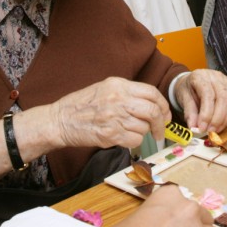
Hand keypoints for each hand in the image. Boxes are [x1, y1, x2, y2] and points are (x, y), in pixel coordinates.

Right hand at [51, 77, 170, 148]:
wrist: (61, 120)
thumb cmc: (81, 105)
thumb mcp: (105, 88)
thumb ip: (127, 92)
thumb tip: (150, 102)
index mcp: (119, 85)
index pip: (152, 93)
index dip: (163, 105)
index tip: (165, 114)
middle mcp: (119, 99)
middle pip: (153, 111)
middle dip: (161, 122)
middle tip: (160, 129)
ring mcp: (115, 117)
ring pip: (144, 127)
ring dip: (143, 132)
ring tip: (131, 131)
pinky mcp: (111, 135)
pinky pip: (135, 140)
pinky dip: (134, 141)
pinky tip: (124, 137)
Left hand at [173, 69, 226, 133]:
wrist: (193, 82)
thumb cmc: (188, 90)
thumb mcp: (183, 99)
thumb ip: (189, 113)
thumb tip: (194, 128)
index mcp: (200, 77)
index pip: (208, 95)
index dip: (206, 114)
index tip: (202, 128)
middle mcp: (216, 76)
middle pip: (224, 98)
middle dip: (218, 119)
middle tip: (211, 131)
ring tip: (217, 129)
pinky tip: (226, 121)